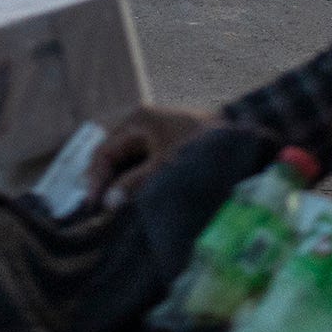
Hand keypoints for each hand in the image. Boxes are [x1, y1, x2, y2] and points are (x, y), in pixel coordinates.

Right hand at [88, 104, 214, 206]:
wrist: (238, 140)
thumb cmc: (199, 147)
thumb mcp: (163, 167)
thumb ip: (134, 184)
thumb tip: (107, 203)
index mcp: (137, 121)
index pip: (104, 152)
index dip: (95, 179)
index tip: (93, 205)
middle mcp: (141, 124)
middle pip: (112, 155)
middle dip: (104, 182)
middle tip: (97, 210)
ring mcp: (153, 134)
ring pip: (125, 161)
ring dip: (118, 183)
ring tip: (110, 208)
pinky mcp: (164, 146)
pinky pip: (140, 164)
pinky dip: (133, 181)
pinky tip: (130, 199)